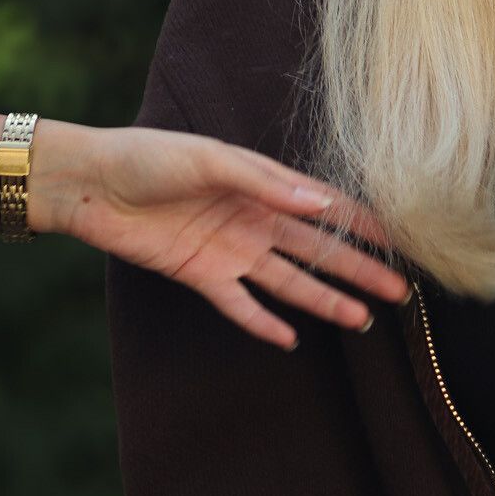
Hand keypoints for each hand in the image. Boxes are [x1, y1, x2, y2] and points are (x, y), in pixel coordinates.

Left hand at [36, 123, 409, 347]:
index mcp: (261, 184)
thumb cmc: (150, 156)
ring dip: (325, 300)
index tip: (402, 241)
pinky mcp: (201, 275)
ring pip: (289, 281)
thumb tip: (320, 203)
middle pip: (316, 250)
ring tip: (364, 320)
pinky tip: (293, 339)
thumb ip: (265, 182)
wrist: (92, 182)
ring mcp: (230, 250)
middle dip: (358, 269)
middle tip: (400, 291)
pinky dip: (265, 322)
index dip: (363, 223)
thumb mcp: (210, 159)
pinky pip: (240, 305)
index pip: (324, 206)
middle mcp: (253, 218)